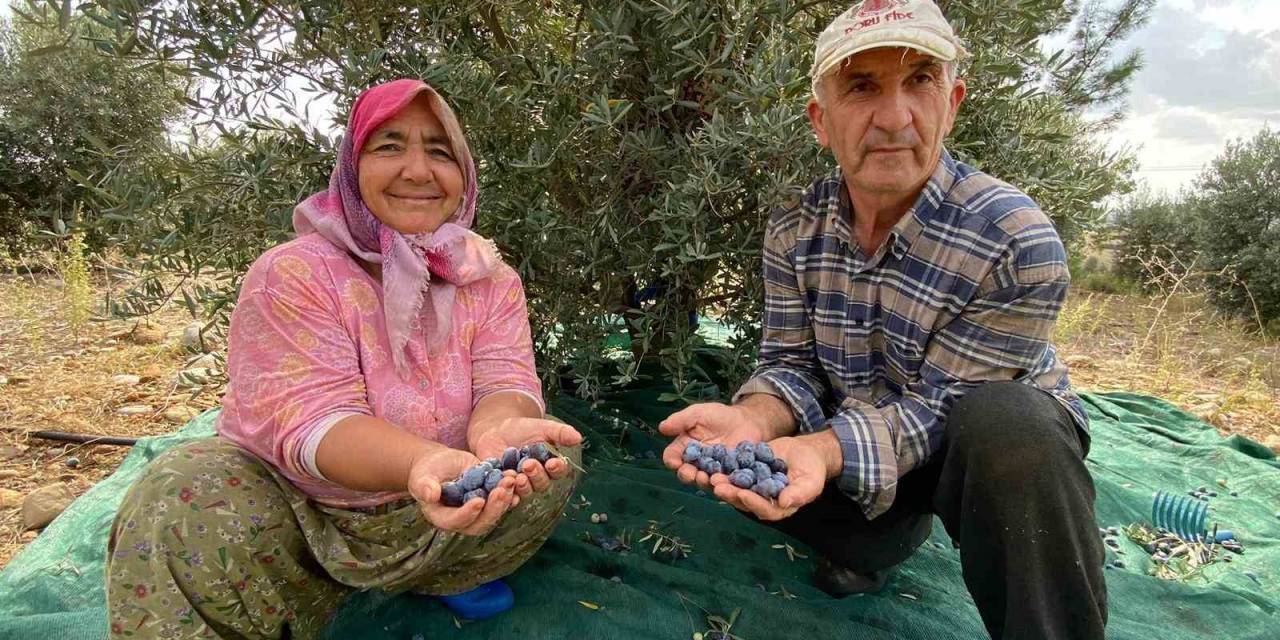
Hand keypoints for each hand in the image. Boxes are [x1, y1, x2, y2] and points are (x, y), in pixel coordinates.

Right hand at [406, 447, 519, 535]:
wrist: (441, 464)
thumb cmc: (427, 471)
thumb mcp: (422, 476)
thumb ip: (425, 486)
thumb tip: (430, 495)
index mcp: (443, 517)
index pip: (456, 521)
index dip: (468, 513)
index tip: (479, 500)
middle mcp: (463, 520)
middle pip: (481, 522)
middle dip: (493, 508)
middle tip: (502, 490)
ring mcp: (479, 512)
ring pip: (495, 512)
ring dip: (506, 498)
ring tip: (510, 479)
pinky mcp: (490, 500)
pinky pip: (503, 501)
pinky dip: (511, 490)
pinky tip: (515, 477)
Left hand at [471, 417, 581, 497]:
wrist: (495, 431)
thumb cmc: (522, 430)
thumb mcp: (541, 428)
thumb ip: (559, 432)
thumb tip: (578, 437)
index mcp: (549, 465)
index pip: (558, 470)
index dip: (557, 468)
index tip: (552, 462)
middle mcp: (537, 479)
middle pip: (542, 484)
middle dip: (536, 475)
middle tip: (528, 465)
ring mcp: (520, 485)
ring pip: (525, 492)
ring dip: (522, 486)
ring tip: (516, 476)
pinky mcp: (503, 488)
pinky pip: (506, 495)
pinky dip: (506, 493)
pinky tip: (502, 487)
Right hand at [659, 402, 767, 489]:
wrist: (746, 421)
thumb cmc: (719, 416)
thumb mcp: (699, 413)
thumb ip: (681, 420)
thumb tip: (662, 427)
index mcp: (685, 448)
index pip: (672, 457)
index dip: (672, 461)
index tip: (675, 462)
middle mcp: (696, 463)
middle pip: (686, 473)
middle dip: (688, 476)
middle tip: (694, 474)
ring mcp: (712, 472)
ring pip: (705, 482)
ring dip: (706, 482)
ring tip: (711, 479)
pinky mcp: (729, 477)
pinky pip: (725, 484)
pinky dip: (726, 485)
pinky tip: (728, 482)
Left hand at [709, 435, 827, 520]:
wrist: (804, 451)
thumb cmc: (812, 468)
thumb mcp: (811, 480)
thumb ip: (800, 493)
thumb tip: (784, 503)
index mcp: (778, 507)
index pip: (764, 509)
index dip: (753, 503)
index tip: (743, 494)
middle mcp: (762, 500)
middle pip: (744, 500)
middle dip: (731, 493)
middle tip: (719, 486)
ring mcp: (752, 487)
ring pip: (735, 487)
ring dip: (723, 483)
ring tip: (712, 476)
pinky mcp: (745, 473)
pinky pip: (732, 472)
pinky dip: (723, 468)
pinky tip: (712, 463)